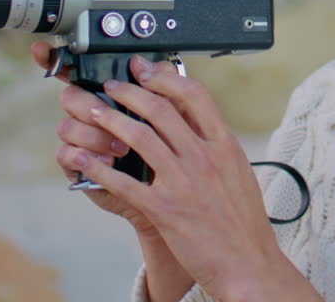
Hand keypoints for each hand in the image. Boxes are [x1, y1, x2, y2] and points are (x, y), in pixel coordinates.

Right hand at [31, 42, 156, 227]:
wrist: (170, 190)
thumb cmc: (168, 149)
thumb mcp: (174, 113)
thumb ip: (164, 84)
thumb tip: (147, 64)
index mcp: (111, 95)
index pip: (78, 72)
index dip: (53, 57)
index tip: (41, 48)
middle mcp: (92, 113)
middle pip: (70, 96)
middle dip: (91, 105)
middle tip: (112, 116)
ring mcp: (82, 139)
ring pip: (67, 126)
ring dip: (95, 135)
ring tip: (122, 148)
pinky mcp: (78, 166)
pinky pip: (66, 154)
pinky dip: (86, 157)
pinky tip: (108, 161)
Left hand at [73, 54, 320, 300]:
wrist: (249, 264)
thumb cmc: (244, 223)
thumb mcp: (239, 172)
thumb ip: (218, 146)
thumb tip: (197, 124)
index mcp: (225, 145)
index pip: (195, 95)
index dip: (166, 76)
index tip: (147, 70)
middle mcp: (205, 158)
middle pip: (161, 109)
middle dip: (131, 91)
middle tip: (113, 85)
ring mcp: (184, 182)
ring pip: (140, 137)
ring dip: (111, 120)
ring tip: (95, 113)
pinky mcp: (165, 209)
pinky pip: (125, 182)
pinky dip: (100, 167)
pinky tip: (85, 160)